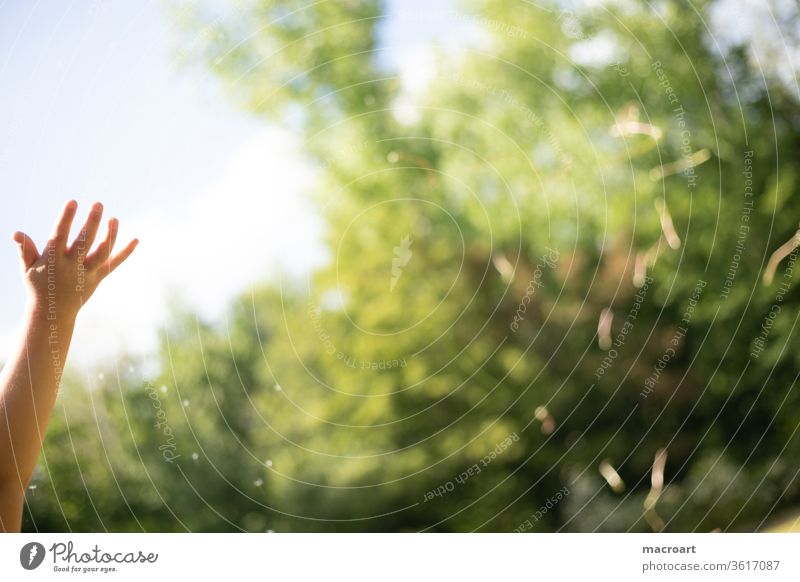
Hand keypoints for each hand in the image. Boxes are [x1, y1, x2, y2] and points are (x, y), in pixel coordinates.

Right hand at [12, 200, 137, 318]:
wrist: (52, 313)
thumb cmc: (38, 286)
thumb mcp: (27, 268)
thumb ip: (25, 250)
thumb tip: (16, 233)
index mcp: (52, 260)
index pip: (59, 235)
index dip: (66, 218)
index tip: (73, 201)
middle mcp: (71, 266)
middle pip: (84, 241)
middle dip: (92, 222)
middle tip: (98, 203)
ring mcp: (87, 272)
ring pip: (102, 252)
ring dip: (110, 235)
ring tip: (114, 218)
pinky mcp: (98, 278)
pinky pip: (114, 264)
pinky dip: (126, 252)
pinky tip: (136, 240)